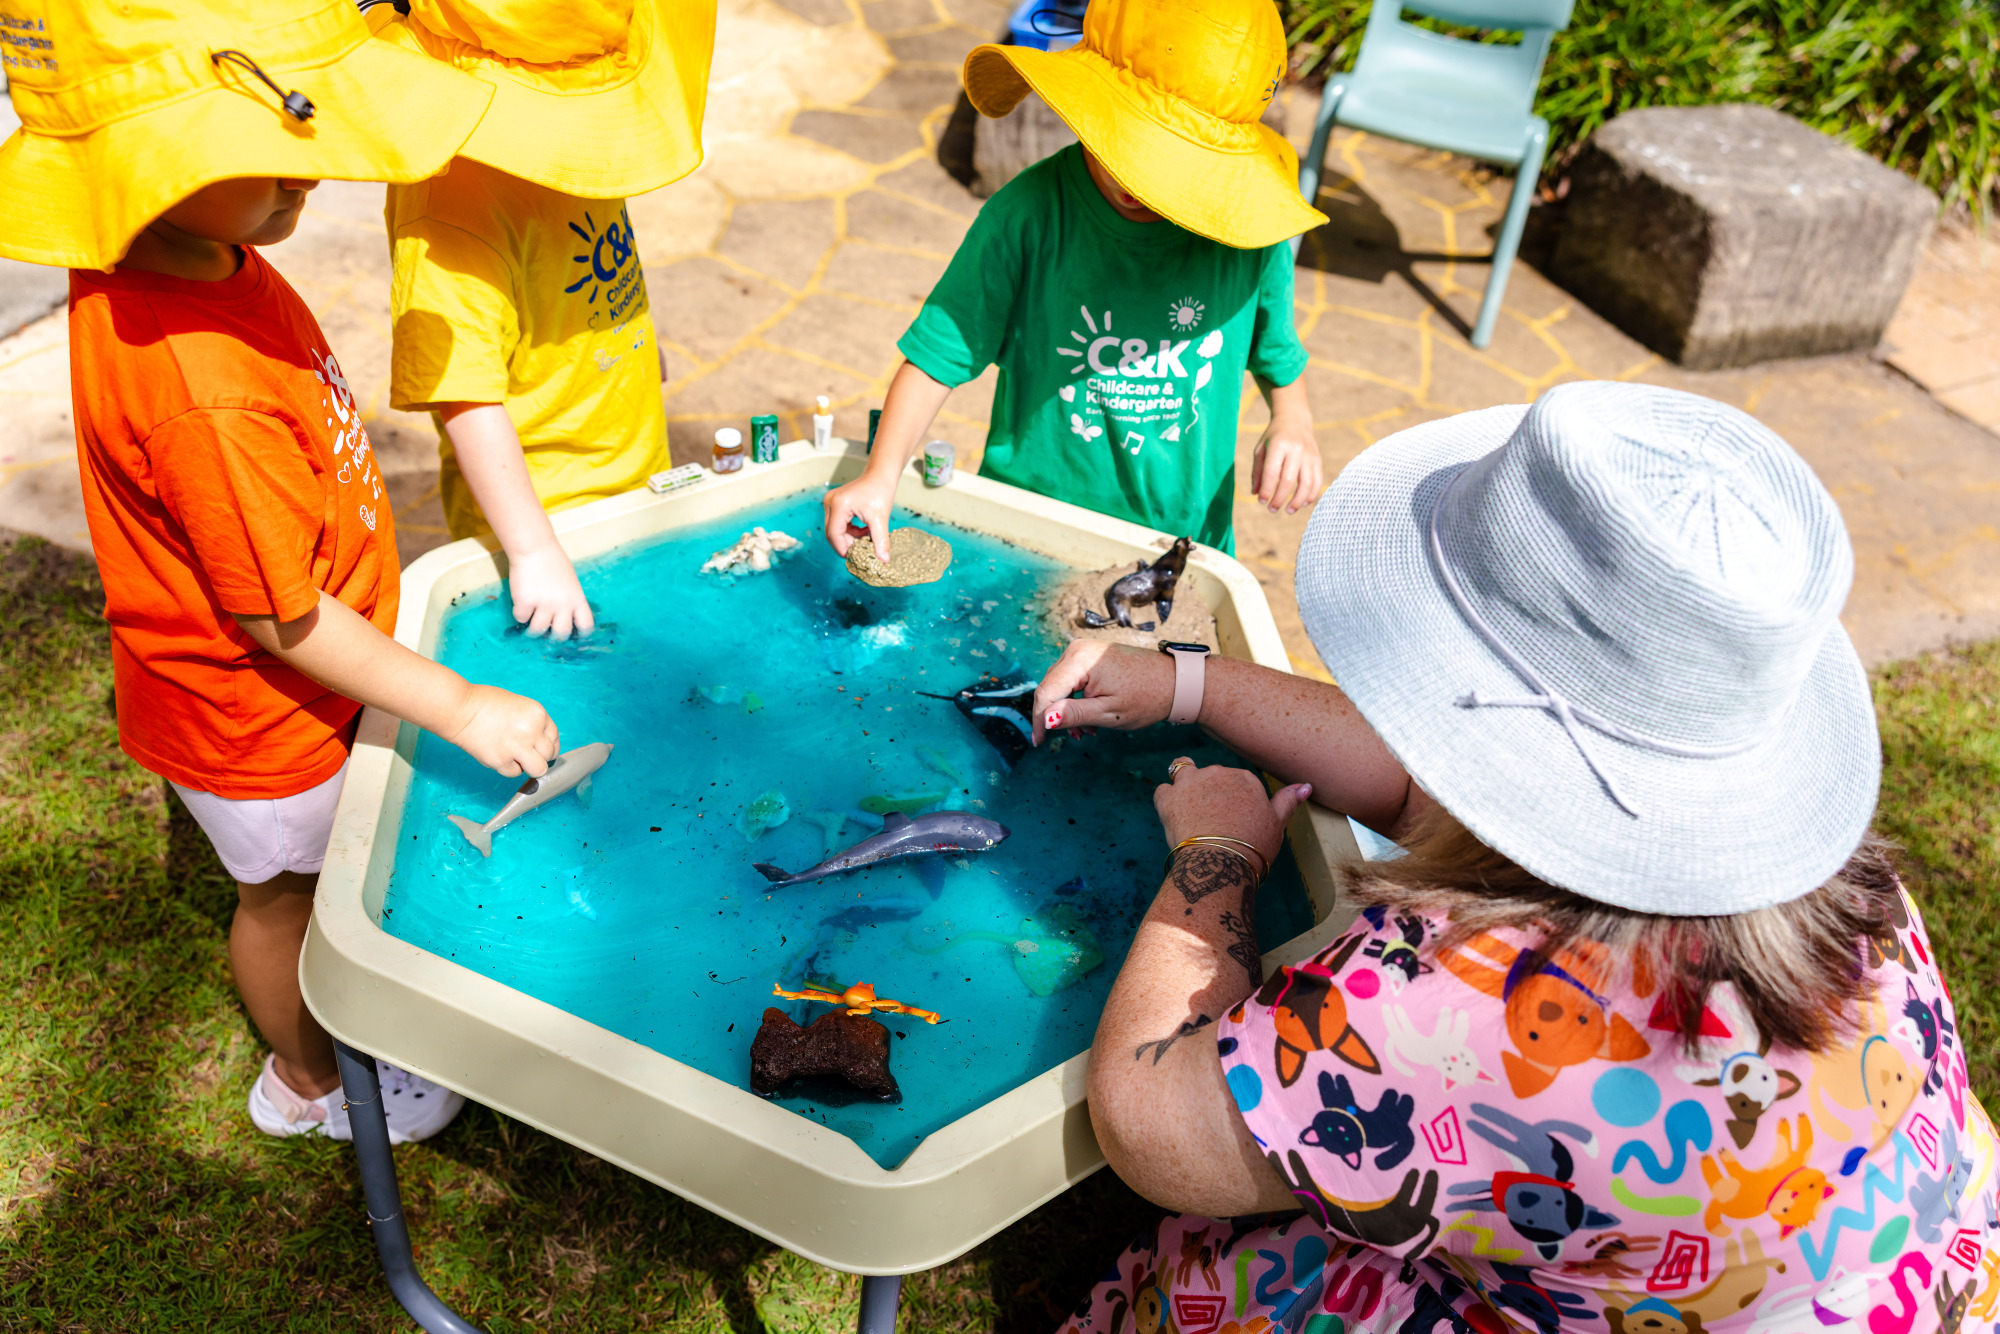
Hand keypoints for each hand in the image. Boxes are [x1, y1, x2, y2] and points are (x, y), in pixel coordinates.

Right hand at [444, 683, 558, 777]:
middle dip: (538, 756)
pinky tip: (497, 754)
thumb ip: (532, 723)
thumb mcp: (518, 705)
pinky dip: (507, 767)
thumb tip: (540, 742)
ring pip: (538, 769)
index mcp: (538, 714)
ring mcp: (518, 747)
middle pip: (548, 755)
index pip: (554, 738)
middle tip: (524, 753)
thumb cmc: (484, 703)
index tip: (541, 750)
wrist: (459, 709)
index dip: (547, 746)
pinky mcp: (501, 760)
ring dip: (528, 766)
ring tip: (515, 758)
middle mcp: (532, 731)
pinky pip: (514, 773)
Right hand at [505, 542, 593, 639]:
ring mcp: (544, 604)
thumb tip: (562, 620)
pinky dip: (519, 613)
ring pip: (537, 630)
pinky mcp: (525, 602)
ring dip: (532, 628)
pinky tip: (521, 602)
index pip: (586, 625)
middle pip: (561, 634)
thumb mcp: (570, 582)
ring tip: (530, 620)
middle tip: (546, 631)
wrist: (534, 548)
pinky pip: (520, 618)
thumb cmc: (552, 562)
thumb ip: (569, 600)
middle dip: (553, 636)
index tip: (574, 636)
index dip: (581, 634)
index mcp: (577, 599)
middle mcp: (563, 605)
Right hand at [822, 469, 898, 562]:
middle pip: (831, 533)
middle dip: (845, 544)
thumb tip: (883, 561)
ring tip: (866, 537)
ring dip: (848, 537)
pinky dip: (849, 530)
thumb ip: (880, 540)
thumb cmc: (880, 491)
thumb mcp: (880, 518)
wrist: (880, 475)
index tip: (856, 556)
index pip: (834, 534)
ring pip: (834, 529)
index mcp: (839, 505)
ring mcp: (830, 502)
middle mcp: (830, 502)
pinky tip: (863, 530)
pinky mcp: (834, 503)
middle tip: (861, 550)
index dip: (843, 548)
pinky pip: (838, 523)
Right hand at [1033, 640, 1175, 742]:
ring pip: (1061, 686)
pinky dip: (1077, 701)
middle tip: (1073, 738)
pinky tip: (1090, 718)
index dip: (1039, 719)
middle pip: (1051, 687)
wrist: (1175, 682)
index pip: (1046, 692)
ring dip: (1068, 710)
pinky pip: (1073, 680)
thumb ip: (1073, 714)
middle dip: (1056, 715)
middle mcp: (1077, 649)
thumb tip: (1046, 718)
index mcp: (1079, 659)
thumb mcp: (1108, 712)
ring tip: (1086, 732)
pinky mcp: (1091, 656)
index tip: (1040, 742)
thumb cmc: (1146, 697)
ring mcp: (1084, 651)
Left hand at [1155, 759, 1311, 868]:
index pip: (1236, 781)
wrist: (1221, 861)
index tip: (1233, 819)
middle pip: (1210, 777)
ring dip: (1184, 789)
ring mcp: (1191, 782)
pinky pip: (1162, 791)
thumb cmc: (1253, 845)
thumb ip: (1288, 800)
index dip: (1232, 799)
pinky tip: (1173, 818)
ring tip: (1189, 813)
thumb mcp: (1277, 823)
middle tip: (1213, 824)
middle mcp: (1218, 773)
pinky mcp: (1169, 797)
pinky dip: (1165, 802)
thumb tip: (1305, 785)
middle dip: (1209, 794)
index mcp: (1245, 777)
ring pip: (1182, 774)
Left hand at [1250, 418, 1323, 514]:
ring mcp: (1309, 455)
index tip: (1262, 501)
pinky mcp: (1318, 460)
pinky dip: (1311, 495)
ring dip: (1297, 501)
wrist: (1294, 420)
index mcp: (1278, 445)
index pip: (1271, 472)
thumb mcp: (1260, 450)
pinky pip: (1317, 481)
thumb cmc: (1273, 437)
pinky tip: (1303, 504)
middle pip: (1288, 480)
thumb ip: (1257, 472)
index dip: (1266, 489)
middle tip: (1272, 509)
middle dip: (1279, 498)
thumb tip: (1255, 494)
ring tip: (1288, 510)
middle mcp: (1295, 450)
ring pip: (1306, 483)